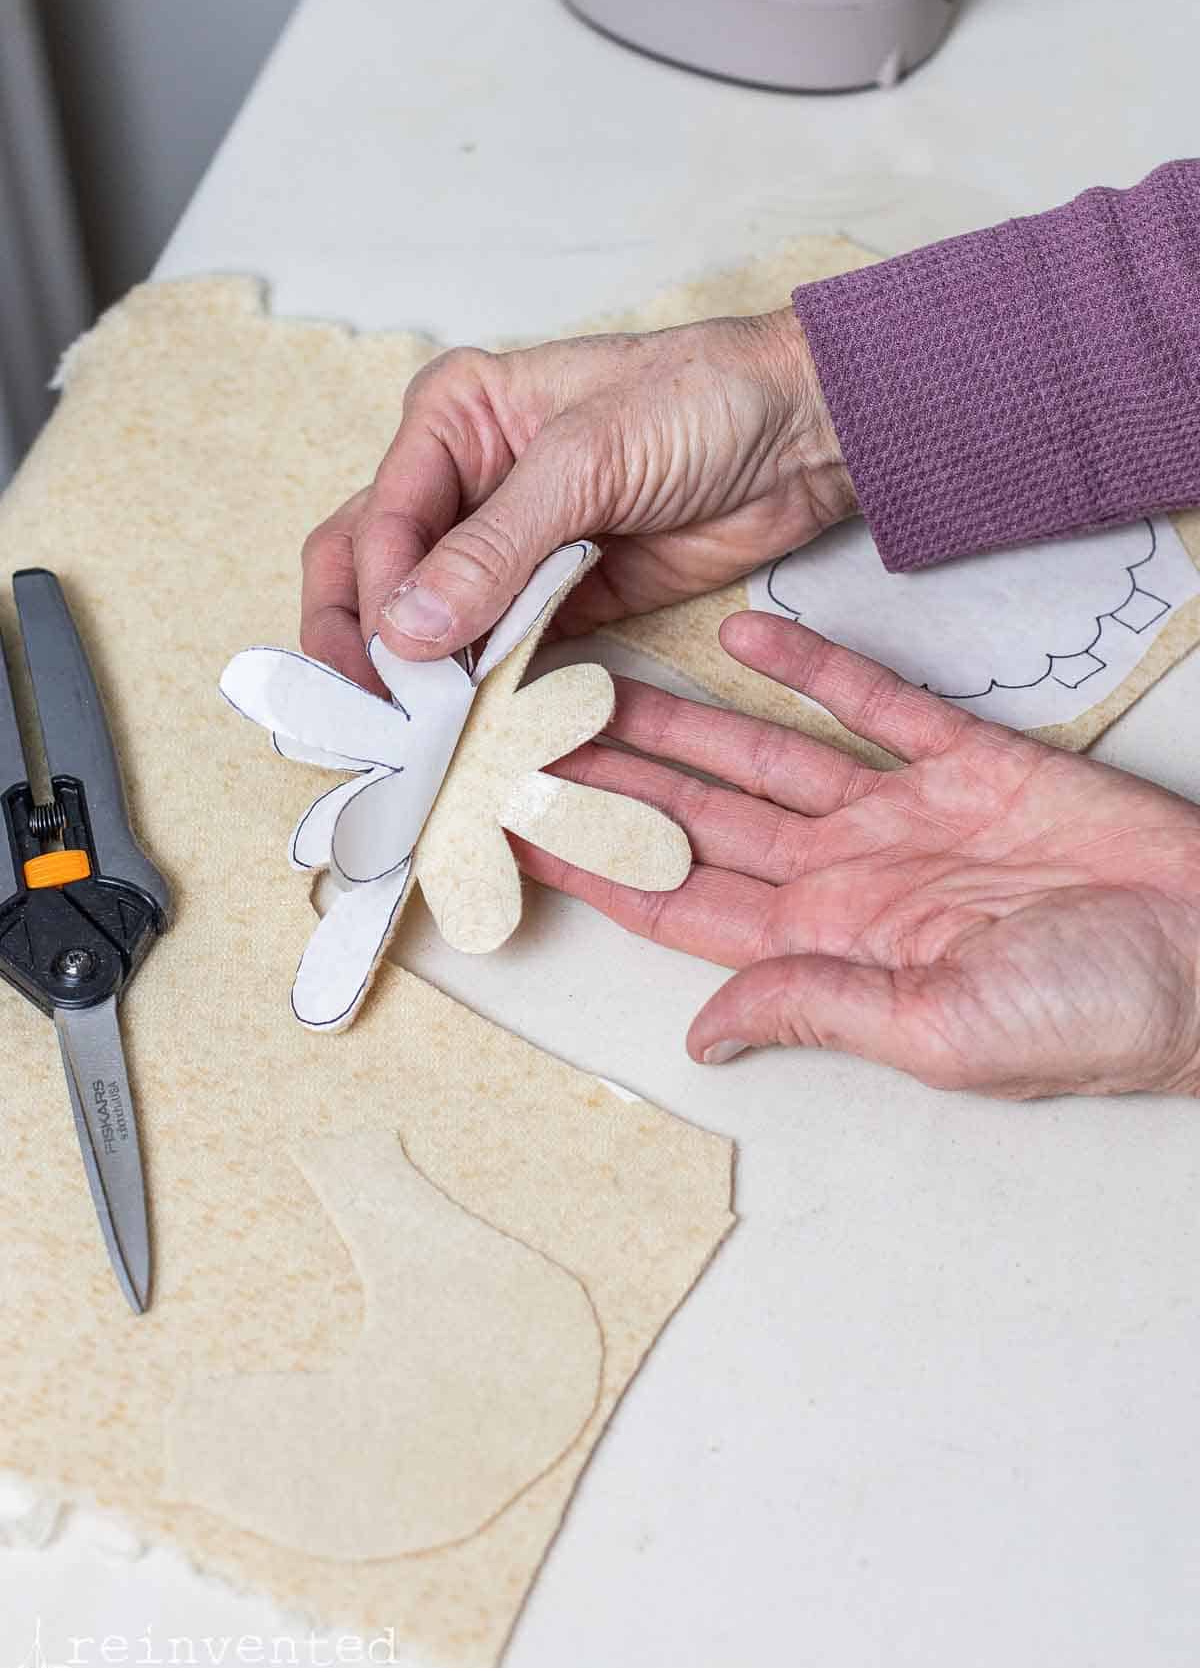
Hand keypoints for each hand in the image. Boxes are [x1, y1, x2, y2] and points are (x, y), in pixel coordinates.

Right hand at [300, 312, 853, 688]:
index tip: (394, 665)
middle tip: (370, 718)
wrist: (803, 437)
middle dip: (362, 645)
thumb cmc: (701, 401)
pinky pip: (495, 653)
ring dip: (416, 679)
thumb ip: (494, 548)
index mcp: (453, 420)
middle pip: (373, 572)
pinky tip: (468, 731)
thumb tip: (407, 628)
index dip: (376, 598)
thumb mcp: (586, 459)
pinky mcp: (555, 600)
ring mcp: (507, 550)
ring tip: (410, 738)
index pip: (377, 521)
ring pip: (426, 624)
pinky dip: (477, 692)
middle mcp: (463, 483)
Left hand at [513, 614, 1199, 1099]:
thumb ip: (815, 1006)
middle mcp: (847, 879)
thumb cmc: (1095, 1016)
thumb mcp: (939, 1032)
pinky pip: (872, 704)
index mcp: (829, 949)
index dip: (596, 870)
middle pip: (698, 822)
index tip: (516, 837)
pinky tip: (747, 635)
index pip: (677, 904)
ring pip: (762, 755)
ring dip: (680, 721)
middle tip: (524, 740)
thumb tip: (704, 1032)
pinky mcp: (965, 762)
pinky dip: (814, 669)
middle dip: (611, 785)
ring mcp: (901, 816)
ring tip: (597, 682)